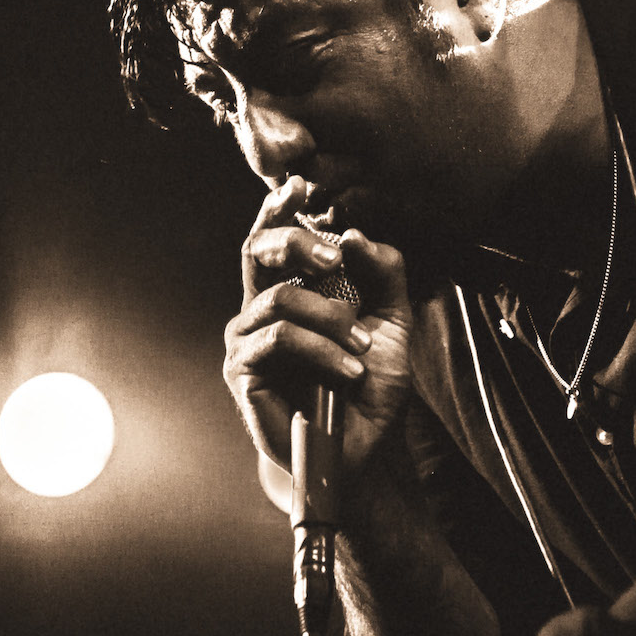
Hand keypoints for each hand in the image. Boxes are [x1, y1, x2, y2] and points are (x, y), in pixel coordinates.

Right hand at [224, 175, 416, 475]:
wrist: (359, 451)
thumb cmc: (368, 388)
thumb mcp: (394, 323)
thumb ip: (384, 273)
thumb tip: (354, 234)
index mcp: (292, 291)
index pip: (275, 239)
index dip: (279, 209)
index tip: (299, 184)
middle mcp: (260, 310)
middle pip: (258, 251)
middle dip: (298, 244)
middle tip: (337, 260)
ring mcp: (246, 340)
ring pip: (281, 300)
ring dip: (330, 320)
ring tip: (362, 350)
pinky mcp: (242, 371)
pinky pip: (279, 338)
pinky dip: (321, 349)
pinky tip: (347, 370)